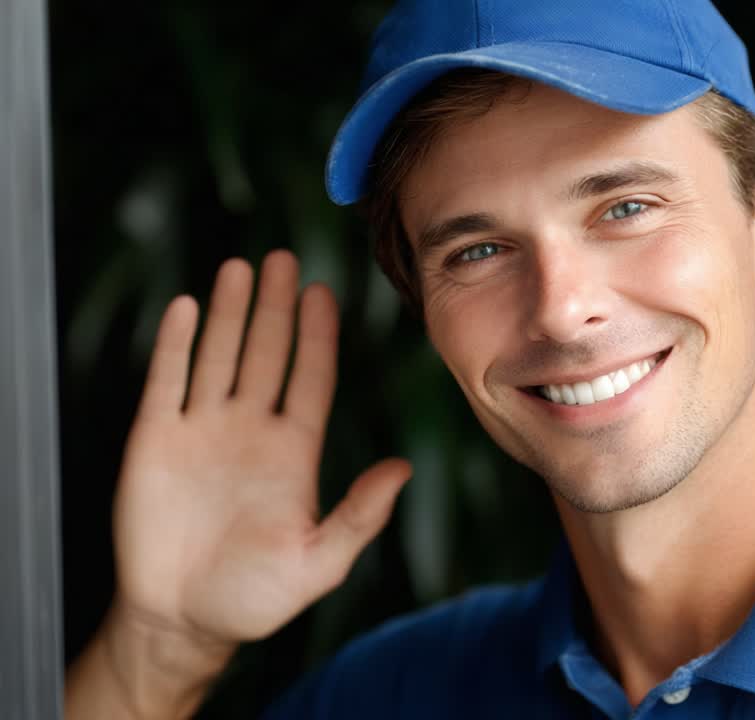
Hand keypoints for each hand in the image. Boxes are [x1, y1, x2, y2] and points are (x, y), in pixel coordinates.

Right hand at [111, 249, 409, 660]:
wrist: (182, 621)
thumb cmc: (255, 597)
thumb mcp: (319, 563)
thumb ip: (360, 516)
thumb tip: (404, 470)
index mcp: (294, 451)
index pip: (311, 378)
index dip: (317, 336)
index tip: (323, 293)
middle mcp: (250, 430)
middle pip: (267, 353)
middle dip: (275, 307)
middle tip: (284, 259)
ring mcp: (202, 432)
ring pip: (219, 356)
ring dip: (230, 313)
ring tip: (242, 267)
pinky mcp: (155, 443)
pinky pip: (167, 383)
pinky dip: (176, 345)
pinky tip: (188, 308)